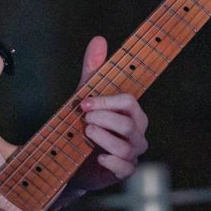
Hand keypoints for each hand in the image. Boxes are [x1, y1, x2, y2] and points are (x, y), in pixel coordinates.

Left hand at [67, 35, 149, 193]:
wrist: (73, 162)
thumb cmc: (85, 125)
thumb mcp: (86, 97)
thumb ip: (93, 70)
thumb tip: (99, 39)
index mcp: (133, 113)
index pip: (128, 102)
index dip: (106, 101)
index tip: (84, 102)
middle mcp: (137, 132)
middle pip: (127, 123)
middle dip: (102, 119)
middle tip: (84, 120)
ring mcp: (133, 153)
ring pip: (125, 146)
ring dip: (102, 138)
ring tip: (86, 134)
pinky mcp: (124, 171)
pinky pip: (125, 167)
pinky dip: (109, 161)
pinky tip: (96, 157)